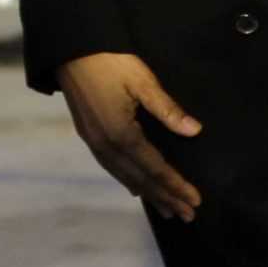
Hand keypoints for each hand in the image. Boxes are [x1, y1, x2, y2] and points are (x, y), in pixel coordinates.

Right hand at [57, 52, 202, 221]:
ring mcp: (94, 142)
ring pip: (125, 177)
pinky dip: (128, 181)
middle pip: (141, 179)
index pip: (155, 168)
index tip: (196, 201)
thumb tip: (194, 131)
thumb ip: (168, 109)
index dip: (176, 186)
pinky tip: (135, 188)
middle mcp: (106, 145)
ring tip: (167, 210)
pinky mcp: (89, 136)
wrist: (72, 50)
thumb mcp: (143, 81)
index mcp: (121, 134)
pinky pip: (112, 167)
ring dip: (148, 194)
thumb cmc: (111, 61)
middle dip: (165, 198)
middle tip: (188, 216)